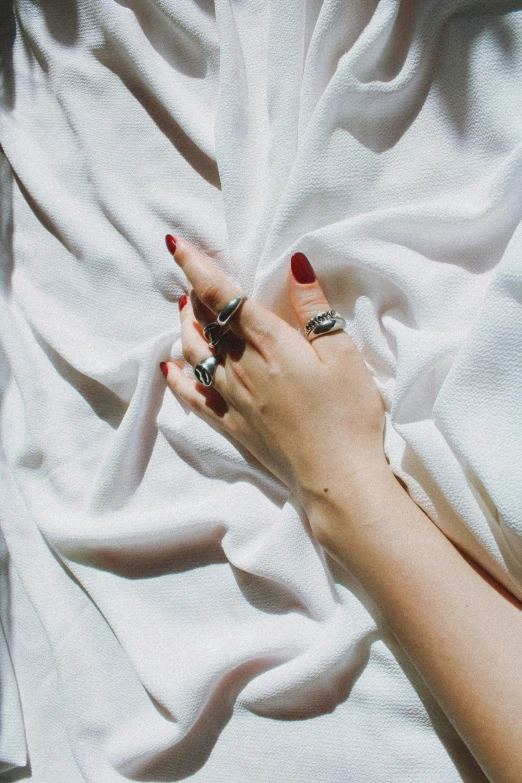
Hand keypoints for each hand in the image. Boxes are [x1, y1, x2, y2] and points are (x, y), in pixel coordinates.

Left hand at [161, 236, 390, 534]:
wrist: (336, 479)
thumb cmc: (349, 414)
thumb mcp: (343, 355)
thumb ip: (315, 309)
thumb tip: (294, 263)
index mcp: (270, 344)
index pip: (223, 296)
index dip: (196, 267)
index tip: (174, 245)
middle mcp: (242, 367)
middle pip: (206, 323)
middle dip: (193, 294)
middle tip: (186, 273)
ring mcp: (233, 398)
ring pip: (196, 355)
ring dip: (185, 328)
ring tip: (182, 310)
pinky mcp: (233, 425)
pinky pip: (195, 398)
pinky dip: (179, 379)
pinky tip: (169, 368)